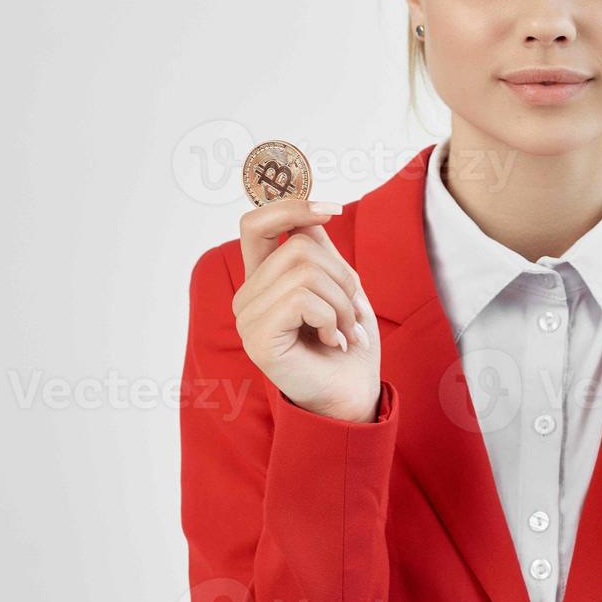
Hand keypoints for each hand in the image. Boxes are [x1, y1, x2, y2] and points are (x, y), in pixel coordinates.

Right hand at [232, 199, 381, 422]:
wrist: (352, 394)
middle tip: (354, 313)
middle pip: (299, 247)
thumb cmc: (347, 343)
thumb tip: (312, 215)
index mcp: (263, 278)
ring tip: (347, 331)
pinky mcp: (258, 338)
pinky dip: (331, 318)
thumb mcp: (339, 287)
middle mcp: (248, 295)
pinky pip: (302, 299)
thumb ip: (320, 252)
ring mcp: (248, 317)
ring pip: (305, 271)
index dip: (292, 207)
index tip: (333, 210)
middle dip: (343, 276)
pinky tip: (334, 342)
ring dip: (342, 302)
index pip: (256, 223)